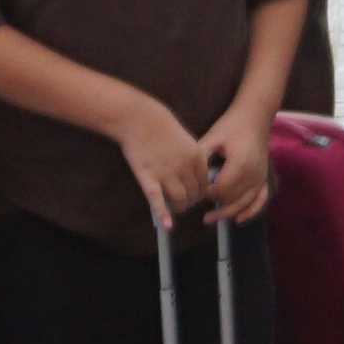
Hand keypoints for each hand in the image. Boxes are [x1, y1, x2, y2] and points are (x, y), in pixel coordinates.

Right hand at [119, 103, 223, 229]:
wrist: (138, 118)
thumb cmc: (160, 125)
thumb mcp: (186, 138)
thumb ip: (193, 157)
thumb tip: (198, 175)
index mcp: (196, 156)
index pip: (205, 184)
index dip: (201, 193)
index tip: (196, 195)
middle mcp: (184, 167)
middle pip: (194, 194)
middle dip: (191, 201)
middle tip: (185, 203)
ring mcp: (166, 173)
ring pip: (180, 200)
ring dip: (180, 208)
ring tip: (177, 209)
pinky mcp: (148, 177)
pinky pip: (157, 200)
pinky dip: (163, 215)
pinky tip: (167, 225)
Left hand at [198, 102, 276, 218]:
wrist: (254, 117)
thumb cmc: (231, 125)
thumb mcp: (212, 137)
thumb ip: (201, 157)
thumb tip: (187, 175)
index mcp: (240, 165)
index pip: (219, 189)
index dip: (204, 192)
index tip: (193, 189)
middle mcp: (253, 175)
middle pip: (230, 198)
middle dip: (213, 200)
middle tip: (195, 199)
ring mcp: (261, 178)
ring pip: (243, 203)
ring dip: (226, 211)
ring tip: (208, 218)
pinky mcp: (264, 179)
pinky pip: (260, 201)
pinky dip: (249, 212)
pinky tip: (237, 221)